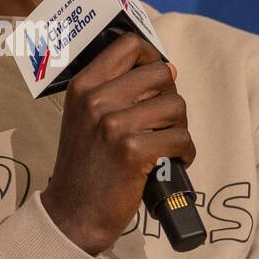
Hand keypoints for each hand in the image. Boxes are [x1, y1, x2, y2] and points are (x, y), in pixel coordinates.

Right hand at [41, 32, 194, 254]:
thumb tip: (165, 69)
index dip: (153, 57)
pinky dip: (184, 153)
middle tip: (162, 122)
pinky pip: (181, 138)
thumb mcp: (83, 116)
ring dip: (179, 128)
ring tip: (164, 144)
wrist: (73, 213)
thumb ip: (112, 90)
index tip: (156, 80)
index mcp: (84, 85)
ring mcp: (113, 124)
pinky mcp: (133, 151)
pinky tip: (171, 162)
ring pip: (176, 106)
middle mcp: (96, 99)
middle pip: (162, 73)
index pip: (130, 45)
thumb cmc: (85, 165)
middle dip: (171, 98)